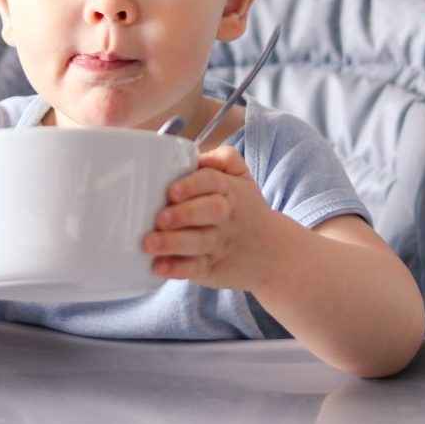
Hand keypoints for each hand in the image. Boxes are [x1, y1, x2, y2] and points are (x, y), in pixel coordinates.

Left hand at [143, 146, 282, 291]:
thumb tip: (195, 154)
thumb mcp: (243, 178)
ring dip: (174, 243)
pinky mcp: (212, 268)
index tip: (171, 191)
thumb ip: (223, 159)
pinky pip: (195, 268)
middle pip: (209, 211)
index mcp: (230, 189)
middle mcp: (225, 216)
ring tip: (150, 243)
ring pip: (199, 241)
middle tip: (160, 219)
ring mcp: (219, 243)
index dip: (191, 185)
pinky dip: (177, 269)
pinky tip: (158, 267)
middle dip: (183, 214)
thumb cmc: (245, 208)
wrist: (273, 253)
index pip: (212, 181)